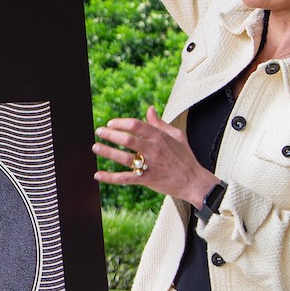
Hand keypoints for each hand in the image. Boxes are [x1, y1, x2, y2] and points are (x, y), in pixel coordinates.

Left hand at [92, 105, 219, 205]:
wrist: (194, 181)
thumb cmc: (185, 157)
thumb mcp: (177, 135)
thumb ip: (160, 123)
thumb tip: (149, 109)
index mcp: (159, 137)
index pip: (136, 125)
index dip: (121, 123)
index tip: (111, 123)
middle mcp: (153, 150)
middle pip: (127, 139)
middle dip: (110, 134)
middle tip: (99, 131)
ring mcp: (149, 165)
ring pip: (124, 158)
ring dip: (107, 152)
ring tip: (95, 147)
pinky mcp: (146, 180)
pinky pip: (125, 178)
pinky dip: (110, 178)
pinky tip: (97, 175)